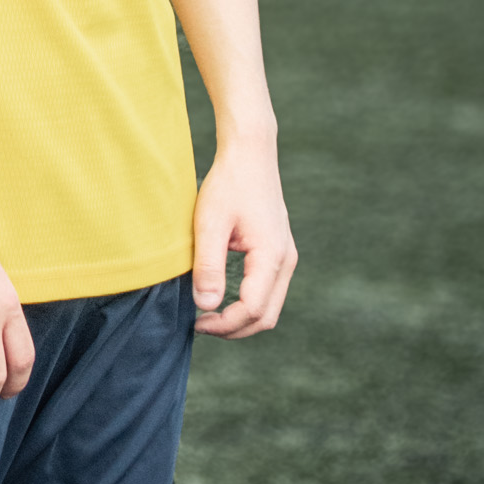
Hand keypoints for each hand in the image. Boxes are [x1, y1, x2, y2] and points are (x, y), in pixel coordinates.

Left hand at [192, 128, 296, 337]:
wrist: (251, 154)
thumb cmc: (228, 184)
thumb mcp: (209, 223)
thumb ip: (209, 266)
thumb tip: (206, 306)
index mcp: (272, 256)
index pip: (252, 309)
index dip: (224, 324)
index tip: (196, 321)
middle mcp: (286, 261)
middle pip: (266, 316)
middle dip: (234, 329)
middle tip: (200, 325)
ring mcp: (287, 257)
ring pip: (270, 307)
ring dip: (241, 319)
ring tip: (208, 315)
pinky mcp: (280, 252)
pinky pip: (269, 291)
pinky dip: (248, 304)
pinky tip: (223, 297)